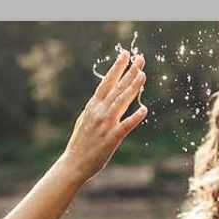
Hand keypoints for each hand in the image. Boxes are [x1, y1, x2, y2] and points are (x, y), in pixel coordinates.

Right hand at [58, 47, 147, 182]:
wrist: (73, 163)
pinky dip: (134, 117)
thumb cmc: (81, 142)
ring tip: (142, 75)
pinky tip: (144, 109)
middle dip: (129, 72)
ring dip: (132, 88)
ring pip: (121, 102)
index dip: (117, 67)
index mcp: (93, 106)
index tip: (125, 54)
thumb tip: (103, 96)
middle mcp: (99, 112)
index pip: (107, 82)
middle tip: (140, 58)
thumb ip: (95, 107)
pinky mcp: (111, 138)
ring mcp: (105, 124)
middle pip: (116, 88)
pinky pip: (125, 125)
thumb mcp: (84, 119)